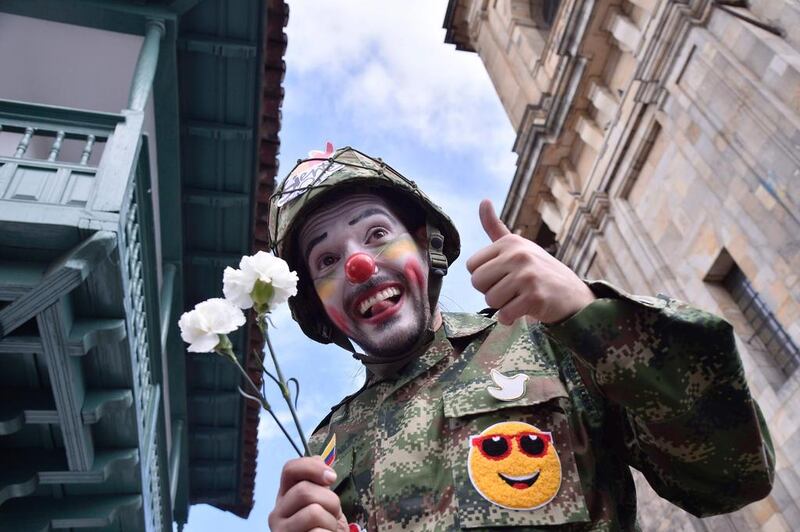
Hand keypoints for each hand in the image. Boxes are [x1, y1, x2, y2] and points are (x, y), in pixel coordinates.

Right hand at [268, 457, 347, 530]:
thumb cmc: (325, 528)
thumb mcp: (323, 502)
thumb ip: (318, 483)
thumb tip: (320, 459)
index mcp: (285, 497)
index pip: (290, 469)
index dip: (313, 467)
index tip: (332, 477)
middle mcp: (276, 514)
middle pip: (305, 490)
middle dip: (331, 501)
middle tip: (333, 515)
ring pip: (313, 512)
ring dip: (331, 522)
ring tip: (329, 530)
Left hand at [466, 199, 595, 324]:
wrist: (573, 295)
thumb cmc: (540, 271)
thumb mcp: (518, 246)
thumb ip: (496, 228)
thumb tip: (483, 200)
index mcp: (510, 242)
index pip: (472, 266)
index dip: (484, 276)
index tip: (502, 276)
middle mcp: (518, 255)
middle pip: (477, 282)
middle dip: (490, 291)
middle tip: (511, 289)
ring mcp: (527, 275)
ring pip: (490, 299)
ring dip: (502, 305)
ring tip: (519, 298)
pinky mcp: (534, 297)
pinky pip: (504, 314)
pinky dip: (510, 318)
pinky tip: (524, 310)